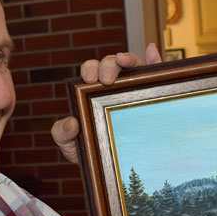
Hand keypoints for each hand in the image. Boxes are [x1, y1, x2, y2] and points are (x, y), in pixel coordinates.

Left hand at [53, 44, 162, 162]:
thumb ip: (61, 133)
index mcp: (93, 90)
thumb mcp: (69, 144)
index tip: (89, 80)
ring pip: (133, 65)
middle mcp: (114, 85)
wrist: (110, 165)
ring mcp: (134, 89)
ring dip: (128, 58)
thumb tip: (72, 122)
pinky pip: (155, 76)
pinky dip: (155, 59)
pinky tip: (152, 50)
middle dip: (107, 65)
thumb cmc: (90, 150)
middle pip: (112, 63)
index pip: (92, 70)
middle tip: (105, 81)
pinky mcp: (151, 97)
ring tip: (124, 60)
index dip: (90, 68)